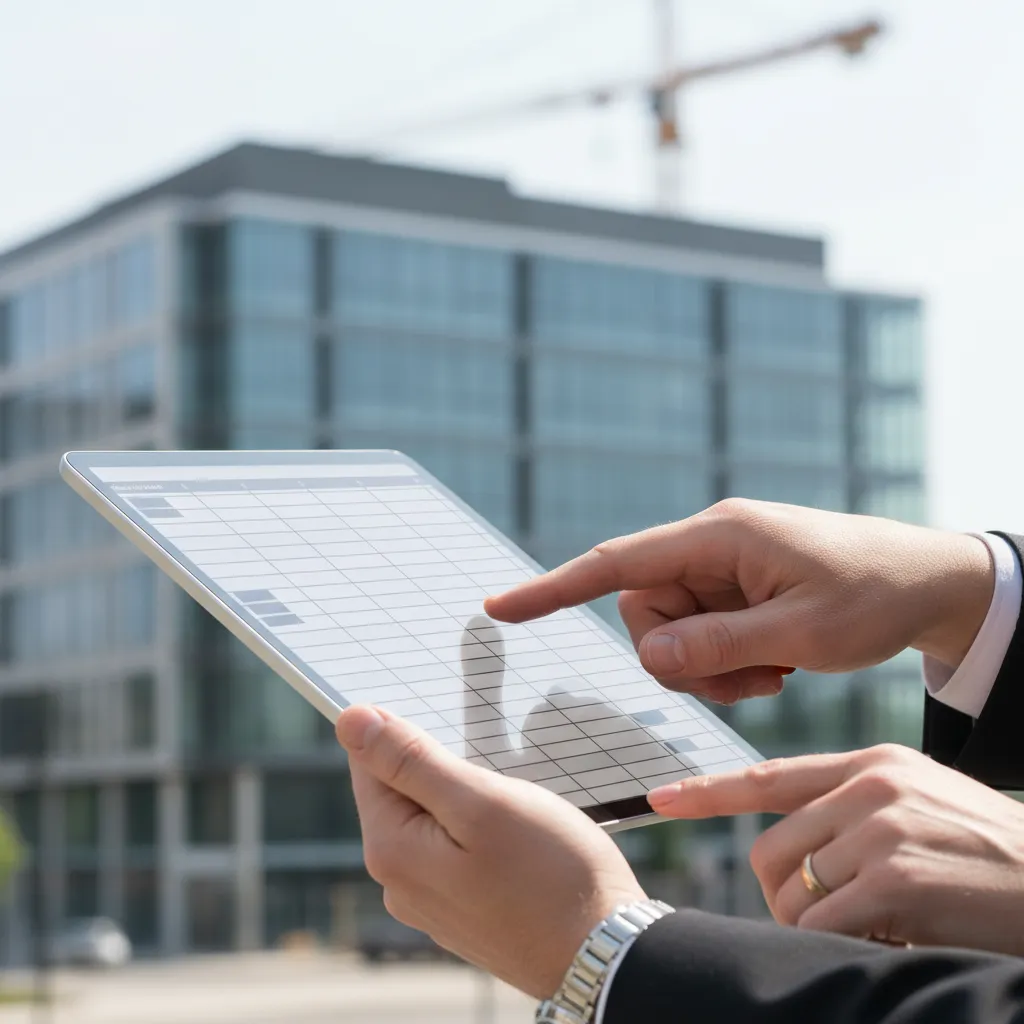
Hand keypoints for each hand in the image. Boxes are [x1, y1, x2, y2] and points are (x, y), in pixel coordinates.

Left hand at [335, 705, 645, 997]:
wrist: (606, 954)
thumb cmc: (552, 874)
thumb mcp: (482, 802)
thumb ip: (412, 760)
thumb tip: (350, 720)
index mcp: (391, 849)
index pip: (370, 763)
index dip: (409, 732)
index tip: (457, 730)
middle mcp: (398, 883)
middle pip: (399, 792)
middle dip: (440, 766)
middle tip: (496, 770)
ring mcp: (430, 903)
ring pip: (430, 820)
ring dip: (463, 798)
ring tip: (514, 806)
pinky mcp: (461, 911)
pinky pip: (452, 850)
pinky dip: (477, 829)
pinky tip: (516, 836)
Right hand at [484, 499, 992, 703]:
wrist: (928, 582)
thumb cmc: (873, 593)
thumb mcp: (801, 630)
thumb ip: (718, 645)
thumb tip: (648, 658)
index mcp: (717, 537)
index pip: (616, 562)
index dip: (553, 588)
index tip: (500, 609)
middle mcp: (709, 547)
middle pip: (644, 613)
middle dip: (684, 659)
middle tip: (751, 677)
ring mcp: (721, 571)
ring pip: (672, 634)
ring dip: (712, 669)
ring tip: (774, 671)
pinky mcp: (735, 593)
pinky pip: (701, 639)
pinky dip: (729, 666)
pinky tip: (778, 665)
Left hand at [648, 744, 1023, 954]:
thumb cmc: (988, 856)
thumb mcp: (921, 805)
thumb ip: (856, 809)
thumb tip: (795, 847)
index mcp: (870, 765)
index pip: (768, 776)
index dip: (709, 790)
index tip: (661, 797)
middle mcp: (869, 786)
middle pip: (771, 848)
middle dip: (784, 897)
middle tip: (826, 920)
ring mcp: (880, 828)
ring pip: (792, 890)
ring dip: (812, 926)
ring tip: (867, 930)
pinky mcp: (895, 877)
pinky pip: (821, 923)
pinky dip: (835, 945)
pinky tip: (882, 943)